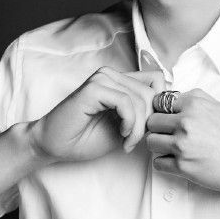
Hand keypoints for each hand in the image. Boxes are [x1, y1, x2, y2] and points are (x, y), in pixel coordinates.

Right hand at [29, 66, 164, 164]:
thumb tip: (166, 108)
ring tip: (128, 141)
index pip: (156, 79)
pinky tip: (122, 135)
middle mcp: (111, 74)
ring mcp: (102, 78)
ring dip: (138, 127)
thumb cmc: (85, 137)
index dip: (160, 104)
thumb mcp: (124, 126)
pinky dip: (130, 123)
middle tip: (135, 141)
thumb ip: (142, 114)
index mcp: (119, 80)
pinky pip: (126, 103)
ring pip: (140, 98)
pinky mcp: (94, 88)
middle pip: (151, 91)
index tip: (149, 128)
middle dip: (148, 121)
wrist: (53, 144)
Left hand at [146, 88, 219, 194]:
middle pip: (152, 121)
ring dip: (159, 145)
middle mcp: (185, 121)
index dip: (163, 111)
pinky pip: (158, 163)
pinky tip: (175, 161)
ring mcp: (182, 144)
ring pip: (151, 141)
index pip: (160, 102)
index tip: (165, 117)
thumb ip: (197, 100)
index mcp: (194, 103)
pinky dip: (164, 163)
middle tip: (167, 134)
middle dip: (158, 128)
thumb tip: (178, 98)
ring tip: (171, 148)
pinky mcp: (183, 167)